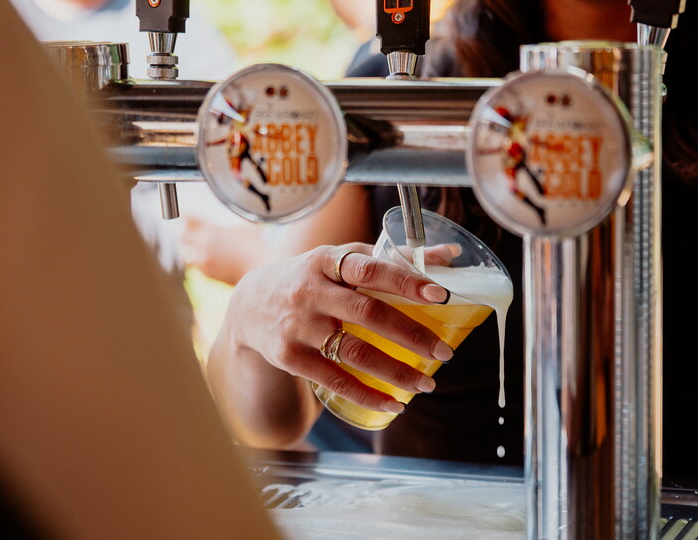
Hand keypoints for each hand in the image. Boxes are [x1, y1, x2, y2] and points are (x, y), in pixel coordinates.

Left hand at [181, 216, 259, 284]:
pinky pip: (196, 265)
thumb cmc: (256, 246)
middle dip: (185, 232)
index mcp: (211, 230)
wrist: (260, 269)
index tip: (186, 214)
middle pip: (182, 235)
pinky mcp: (207, 274)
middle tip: (187, 230)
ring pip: (185, 253)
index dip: (186, 215)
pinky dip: (198, 261)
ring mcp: (204, 260)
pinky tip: (206, 258)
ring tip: (193, 246)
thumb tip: (236, 209)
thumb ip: (234, 219)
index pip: (188, 217)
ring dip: (189, 249)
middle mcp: (204, 245)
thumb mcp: (246, 225)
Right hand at [227, 243, 453, 413]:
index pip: (369, 268)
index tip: (439, 294)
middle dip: (411, 334)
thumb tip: (448, 255)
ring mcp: (298, 326)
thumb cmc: (312, 278)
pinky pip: (334, 380)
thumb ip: (392, 258)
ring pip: (354, 352)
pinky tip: (393, 404)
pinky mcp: (289, 357)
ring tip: (426, 383)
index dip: (405, 280)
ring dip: (395, 371)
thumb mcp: (341, 259)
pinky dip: (367, 394)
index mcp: (326, 261)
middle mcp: (310, 292)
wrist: (249, 306)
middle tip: (444, 352)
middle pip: (367, 313)